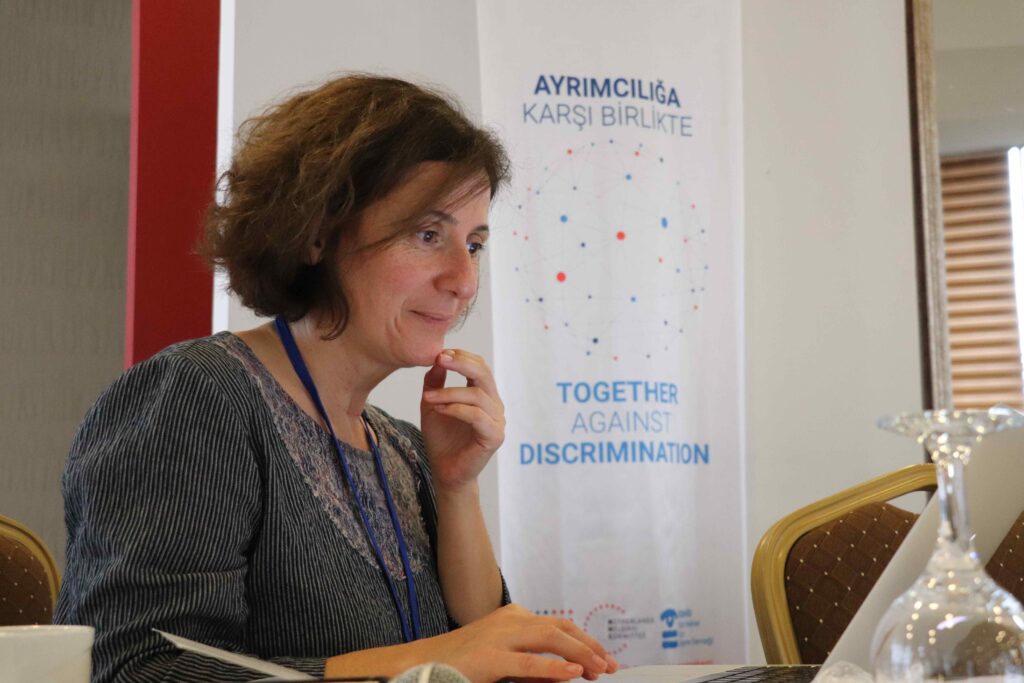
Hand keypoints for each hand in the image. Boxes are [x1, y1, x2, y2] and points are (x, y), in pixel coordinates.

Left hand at [420, 349, 504, 492]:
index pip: (480, 367)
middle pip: (484, 375)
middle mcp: (494, 405)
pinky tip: (439, 409)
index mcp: (484, 395)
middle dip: (461, 363)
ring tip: (428, 397)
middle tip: (440, 359)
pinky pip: (477, 416)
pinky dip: (456, 409)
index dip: (462, 357)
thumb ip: (435, 383)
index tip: (440, 354)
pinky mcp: (494, 437)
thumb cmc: (441, 439)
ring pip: (477, 395)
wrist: (445, 472)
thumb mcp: (432, 405)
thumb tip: (437, 359)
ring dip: (450, 393)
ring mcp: (497, 421)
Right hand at [425, 604, 619, 682]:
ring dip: (580, 654)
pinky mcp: (489, 658)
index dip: (585, 641)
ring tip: (600, 669)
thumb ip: (534, 665)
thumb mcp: (505, 661)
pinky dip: (553, 668)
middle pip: (560, 628)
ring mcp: (499, 637)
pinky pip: (527, 663)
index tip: (605, 660)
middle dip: (590, 646)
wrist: (422, 664)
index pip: (559, 624)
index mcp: (514, 617)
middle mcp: (510, 620)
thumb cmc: (463, 664)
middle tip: (612, 666)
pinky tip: (573, 674)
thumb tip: (569, 672)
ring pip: (549, 639)